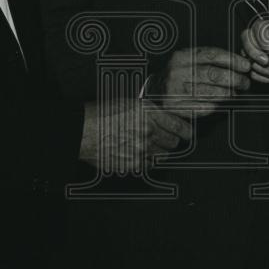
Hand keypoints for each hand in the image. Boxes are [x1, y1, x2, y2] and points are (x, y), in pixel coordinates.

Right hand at [78, 98, 192, 170]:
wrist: (81, 131)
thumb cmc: (100, 114)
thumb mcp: (129, 103)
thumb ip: (149, 112)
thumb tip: (163, 118)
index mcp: (148, 113)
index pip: (179, 125)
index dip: (187, 130)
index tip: (188, 133)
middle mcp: (148, 132)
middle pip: (173, 142)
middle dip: (171, 140)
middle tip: (166, 138)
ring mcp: (141, 151)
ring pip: (163, 155)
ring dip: (160, 151)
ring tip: (148, 146)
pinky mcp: (132, 165)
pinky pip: (149, 165)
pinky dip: (147, 161)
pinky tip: (138, 153)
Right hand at [147, 47, 251, 117]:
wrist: (154, 90)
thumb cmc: (178, 74)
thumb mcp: (188, 60)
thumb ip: (209, 59)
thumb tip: (239, 63)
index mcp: (181, 56)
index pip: (211, 55)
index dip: (232, 60)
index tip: (245, 65)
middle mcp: (177, 72)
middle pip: (212, 74)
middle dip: (234, 79)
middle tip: (244, 82)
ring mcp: (175, 90)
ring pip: (209, 93)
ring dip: (228, 94)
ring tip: (236, 93)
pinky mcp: (175, 107)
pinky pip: (202, 108)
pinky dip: (216, 106)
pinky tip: (222, 104)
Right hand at [241, 19, 268, 98]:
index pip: (259, 26)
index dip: (262, 39)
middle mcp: (268, 41)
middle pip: (247, 38)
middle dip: (255, 53)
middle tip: (268, 62)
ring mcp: (262, 54)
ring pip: (247, 57)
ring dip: (265, 69)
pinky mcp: (260, 68)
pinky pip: (252, 72)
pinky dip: (264, 78)